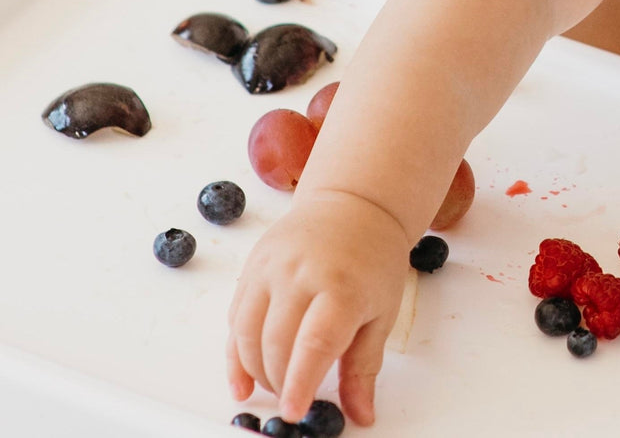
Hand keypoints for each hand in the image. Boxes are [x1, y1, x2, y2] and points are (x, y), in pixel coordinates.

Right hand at [227, 189, 411, 424]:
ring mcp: (271, 268)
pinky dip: (235, 352)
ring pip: (247, 334)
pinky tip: (243, 377)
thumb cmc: (373, 261)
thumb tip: (361, 416)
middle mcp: (300, 274)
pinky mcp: (251, 267)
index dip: (300, 384)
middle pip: (276, 344)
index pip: (314, 345)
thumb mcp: (381, 314)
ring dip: (255, 370)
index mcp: (342, 288)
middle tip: (293, 399)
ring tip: (274, 387)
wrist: (353, 206)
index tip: (294, 413)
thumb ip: (364, 367)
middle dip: (280, 382)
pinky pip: (234, 318)